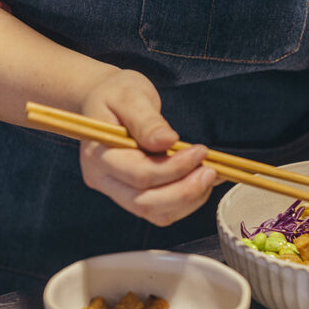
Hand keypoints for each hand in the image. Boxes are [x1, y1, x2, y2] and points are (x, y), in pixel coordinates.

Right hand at [78, 69, 217, 225]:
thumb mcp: (129, 95)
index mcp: (98, 154)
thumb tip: (167, 140)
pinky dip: (186, 201)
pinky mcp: (134, 196)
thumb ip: (146, 120)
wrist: (103, 102)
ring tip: (208, 174)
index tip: (200, 151)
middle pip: (146, 203)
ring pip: (157, 213)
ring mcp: (118, 192)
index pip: (140, 174)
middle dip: (185, 191)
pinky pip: (162, 211)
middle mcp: (104, 179)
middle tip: (210, 171)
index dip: (175, 168)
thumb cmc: (113, 95)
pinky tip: (200, 181)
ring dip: (189, 199)